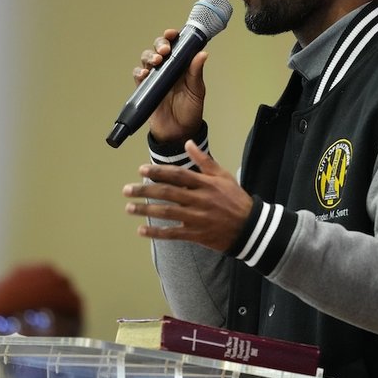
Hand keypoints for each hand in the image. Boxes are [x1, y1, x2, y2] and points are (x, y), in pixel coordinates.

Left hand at [124, 140, 252, 252]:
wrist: (250, 228)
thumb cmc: (235, 199)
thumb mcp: (223, 176)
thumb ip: (204, 160)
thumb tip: (188, 143)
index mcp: (206, 184)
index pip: (178, 175)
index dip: (159, 172)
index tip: (141, 170)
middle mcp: (200, 200)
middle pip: (168, 193)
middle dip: (145, 191)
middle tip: (127, 190)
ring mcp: (197, 219)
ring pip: (167, 213)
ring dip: (146, 210)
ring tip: (129, 208)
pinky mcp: (197, 235)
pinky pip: (173, 234)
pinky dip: (157, 232)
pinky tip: (142, 231)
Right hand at [135, 29, 206, 143]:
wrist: (179, 132)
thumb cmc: (190, 111)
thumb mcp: (196, 91)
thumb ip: (196, 72)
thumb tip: (202, 54)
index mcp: (182, 66)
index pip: (176, 45)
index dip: (172, 37)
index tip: (172, 34)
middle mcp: (168, 69)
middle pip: (159, 48)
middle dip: (160, 45)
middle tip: (165, 51)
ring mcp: (156, 78)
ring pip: (147, 59)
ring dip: (149, 56)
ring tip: (156, 61)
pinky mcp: (146, 88)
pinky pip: (139, 76)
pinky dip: (139, 72)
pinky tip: (144, 74)